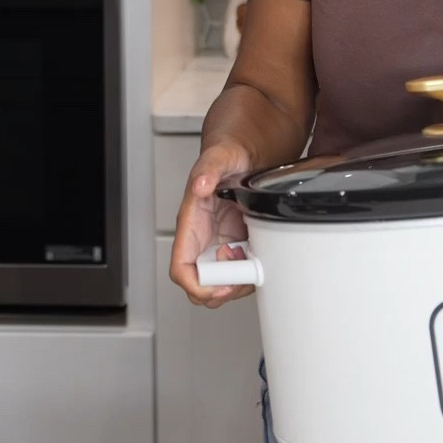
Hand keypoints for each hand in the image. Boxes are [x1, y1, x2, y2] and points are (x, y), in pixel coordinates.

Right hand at [169, 139, 256, 307]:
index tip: (220, 287)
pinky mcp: (235, 244)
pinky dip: (250, 271)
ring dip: (239, 281)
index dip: (198, 285)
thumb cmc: (225, 157)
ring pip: (221, 283)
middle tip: (244, 270)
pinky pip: (238, 271)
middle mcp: (202, 239)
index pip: (182, 269)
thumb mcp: (219, 157)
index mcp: (190, 224)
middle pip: (201, 284)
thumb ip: (209, 169)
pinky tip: (260, 254)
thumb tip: (200, 185)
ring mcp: (218, 243)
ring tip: (254, 259)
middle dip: (224, 287)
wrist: (242, 154)